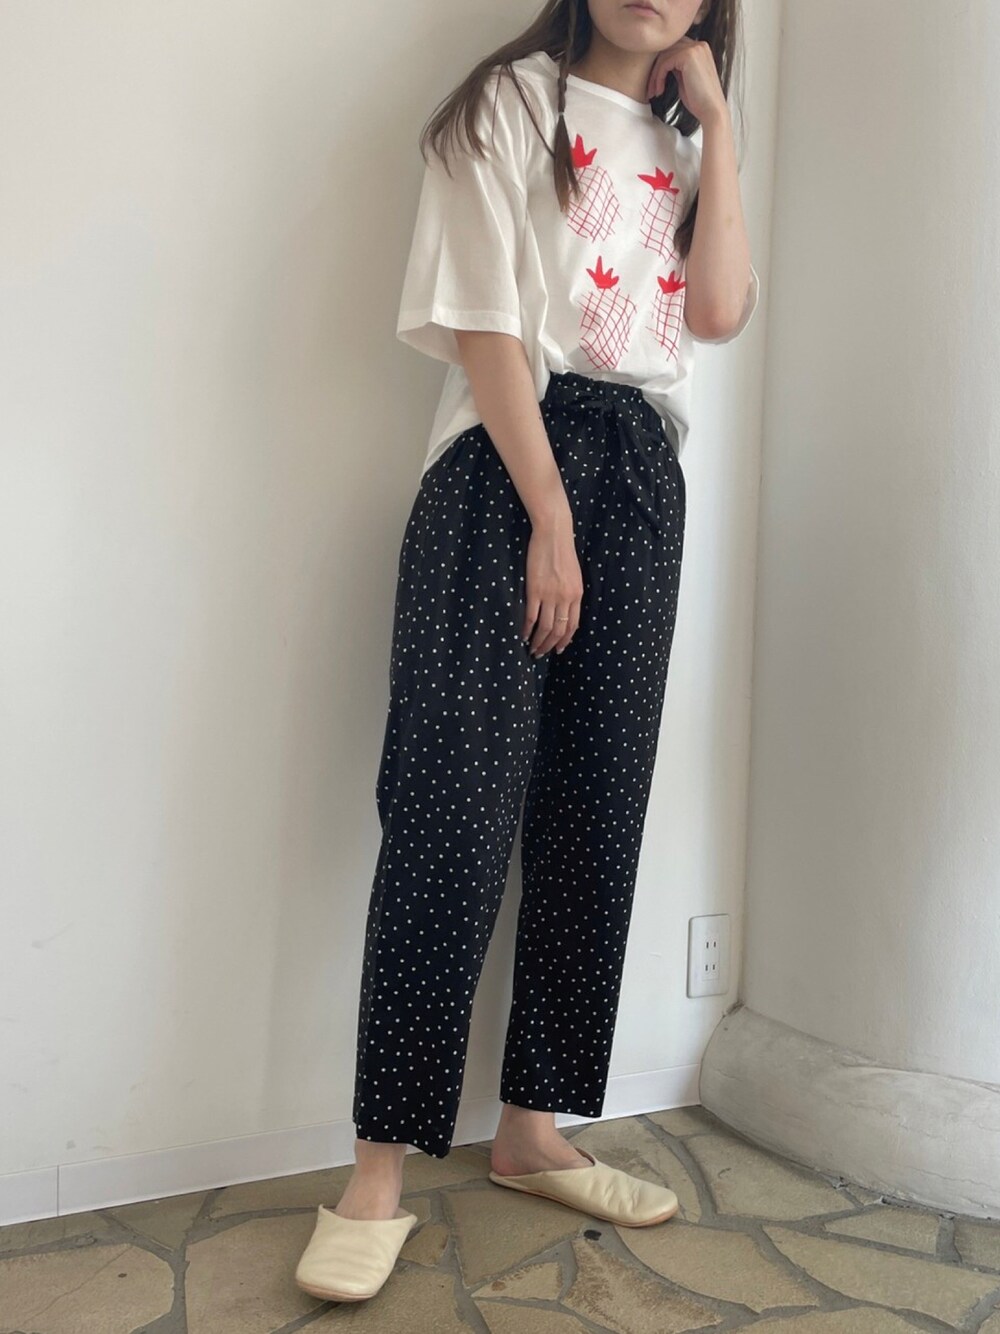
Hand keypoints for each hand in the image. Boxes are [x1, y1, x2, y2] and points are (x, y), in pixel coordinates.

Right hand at [521, 519, 582, 656]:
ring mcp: (550, 595)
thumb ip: (570, 593)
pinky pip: (531, 616)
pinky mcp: (535, 590)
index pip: (572, 625)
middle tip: (542, 654)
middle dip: (550, 646)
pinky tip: (523, 635)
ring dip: (538, 642)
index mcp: (576, 595)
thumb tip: (565, 610)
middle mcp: (565, 598)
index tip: (559, 649)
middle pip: (559, 630)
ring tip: (532, 649)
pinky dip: (527, 629)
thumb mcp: (574, 574)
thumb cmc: (562, 551)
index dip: (565, 640)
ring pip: (545, 627)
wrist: (553, 534)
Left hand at [646, 38, 727, 124]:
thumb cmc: (699, 100)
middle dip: (655, 68)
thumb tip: (662, 63)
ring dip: (655, 75)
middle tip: (650, 88)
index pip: (674, 48)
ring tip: (653, 91)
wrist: (712, 111)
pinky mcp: (689, 55)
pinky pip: (665, 62)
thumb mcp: (685, 79)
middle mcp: (699, 44)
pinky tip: (659, 91)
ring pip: (664, 55)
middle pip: (667, 49)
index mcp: (700, 49)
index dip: (661, 64)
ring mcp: (695, 48)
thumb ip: (677, 67)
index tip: (654, 84)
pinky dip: (658, 77)